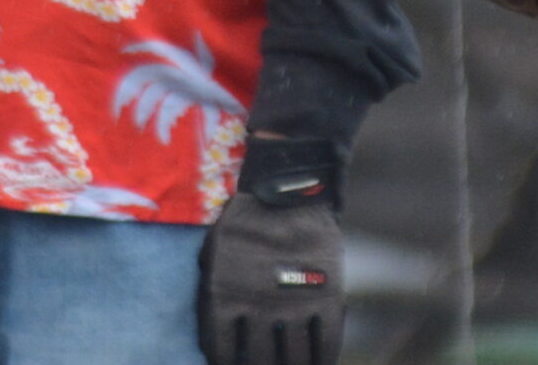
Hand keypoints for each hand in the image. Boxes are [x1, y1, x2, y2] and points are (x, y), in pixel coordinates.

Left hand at [200, 139, 343, 364]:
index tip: (233, 364)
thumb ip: (212, 290)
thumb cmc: (244, 220)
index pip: (221, 351)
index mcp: (223, 295)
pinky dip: (322, 361)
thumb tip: (212, 326)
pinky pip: (324, 345)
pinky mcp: (326, 298)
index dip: (226, 364)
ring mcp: (293, 304)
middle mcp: (256, 307)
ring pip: (292, 360)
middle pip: (259, 363)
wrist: (287, 190)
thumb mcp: (213, 251)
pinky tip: (319, 364)